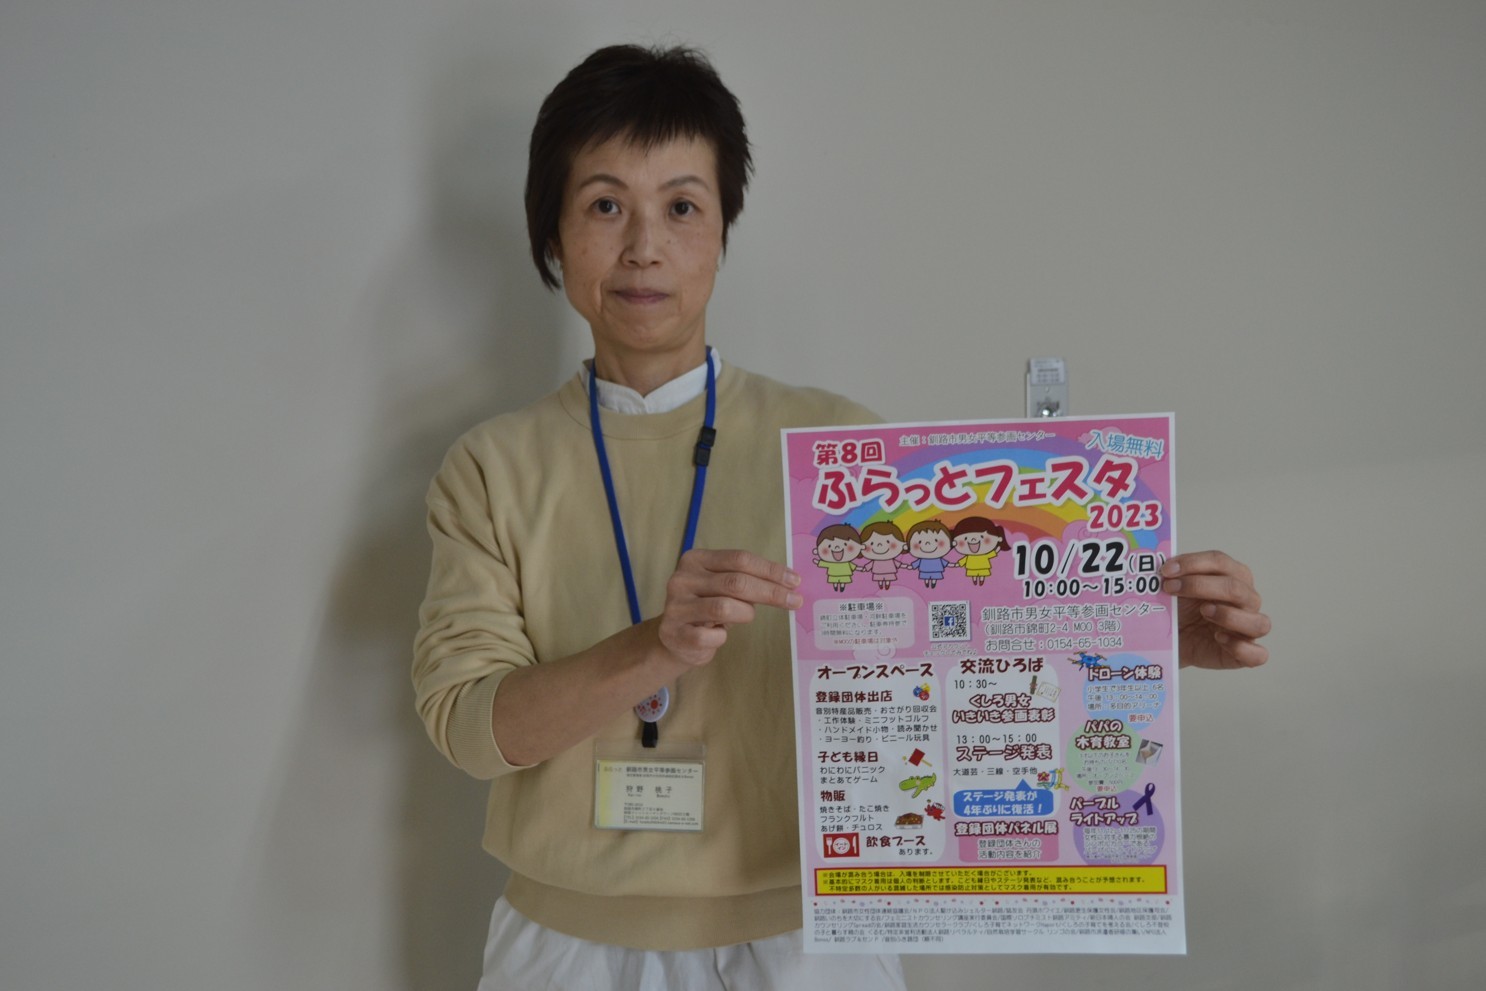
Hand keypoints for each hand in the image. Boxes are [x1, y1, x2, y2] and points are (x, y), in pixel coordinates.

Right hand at [656, 549, 802, 667]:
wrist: (673, 639)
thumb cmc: (706, 608)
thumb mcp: (721, 587)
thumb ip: (746, 580)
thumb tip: (788, 583)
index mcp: (696, 560)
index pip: (739, 559)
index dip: (770, 570)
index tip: (794, 580)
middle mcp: (682, 579)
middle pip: (736, 582)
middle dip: (770, 592)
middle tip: (795, 601)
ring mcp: (676, 607)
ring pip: (725, 607)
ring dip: (745, 614)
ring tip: (745, 616)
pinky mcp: (675, 633)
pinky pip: (712, 636)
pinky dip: (722, 636)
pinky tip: (719, 634)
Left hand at [1161, 550, 1270, 669]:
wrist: (1169, 642)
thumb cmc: (1178, 611)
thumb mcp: (1173, 590)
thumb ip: (1171, 575)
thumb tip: (1155, 564)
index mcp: (1232, 577)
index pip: (1220, 561)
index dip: (1193, 563)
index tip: (1165, 570)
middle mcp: (1246, 601)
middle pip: (1236, 588)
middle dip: (1201, 585)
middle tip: (1171, 588)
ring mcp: (1248, 629)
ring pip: (1259, 622)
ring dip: (1229, 615)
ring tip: (1204, 612)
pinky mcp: (1245, 654)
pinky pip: (1258, 654)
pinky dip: (1241, 647)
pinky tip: (1219, 639)